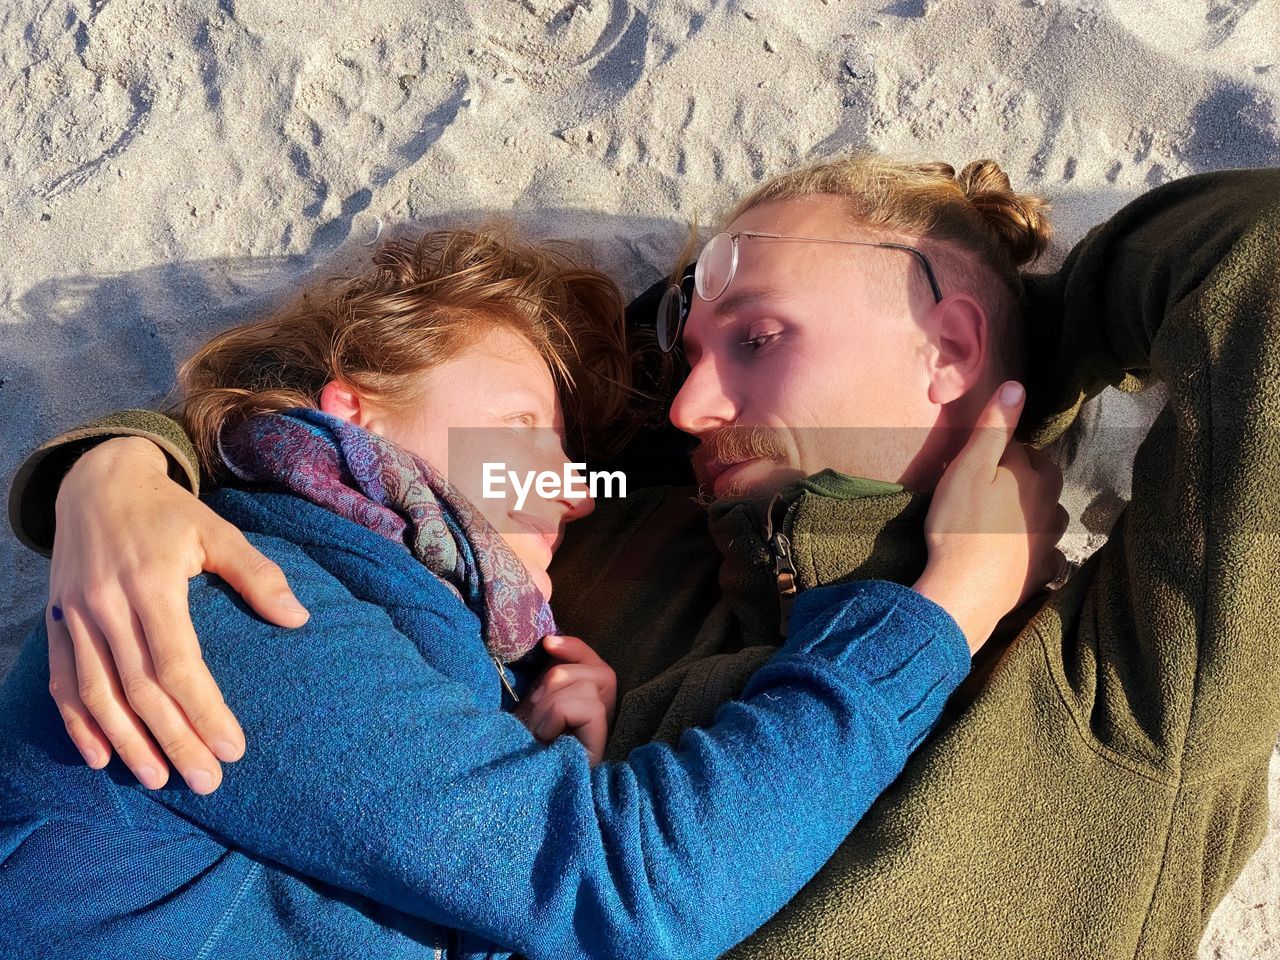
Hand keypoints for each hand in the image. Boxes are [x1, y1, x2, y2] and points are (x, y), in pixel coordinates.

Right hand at [47, 436, 310, 792]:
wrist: (96, 482)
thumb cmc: (168, 513)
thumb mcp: (217, 531)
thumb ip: (257, 574)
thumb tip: (298, 619)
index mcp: (151, 583)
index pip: (177, 664)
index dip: (204, 711)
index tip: (233, 748)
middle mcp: (107, 605)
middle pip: (139, 690)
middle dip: (174, 740)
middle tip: (206, 780)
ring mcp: (74, 617)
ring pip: (97, 694)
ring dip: (127, 743)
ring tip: (159, 778)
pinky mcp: (55, 623)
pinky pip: (62, 682)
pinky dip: (79, 724)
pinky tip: (103, 757)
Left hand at [516, 635, 616, 765]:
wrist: (511, 782)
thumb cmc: (519, 742)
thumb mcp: (533, 701)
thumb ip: (548, 677)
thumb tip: (550, 641)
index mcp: (587, 702)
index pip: (595, 663)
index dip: (575, 648)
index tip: (547, 643)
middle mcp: (602, 717)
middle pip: (598, 671)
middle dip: (556, 679)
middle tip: (534, 706)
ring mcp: (602, 733)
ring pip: (587, 687)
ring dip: (551, 703)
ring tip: (537, 727)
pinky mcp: (599, 747)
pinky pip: (588, 707)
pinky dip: (559, 714)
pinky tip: (546, 735)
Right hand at [914, 382, 1067, 653]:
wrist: (965, 591)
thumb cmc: (960, 526)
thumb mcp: (968, 467)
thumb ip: (994, 428)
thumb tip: (1017, 386)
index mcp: (1032, 476)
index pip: (1022, 449)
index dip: (1000, 451)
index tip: (978, 458)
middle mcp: (1048, 505)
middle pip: (1044, 479)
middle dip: (1026, 476)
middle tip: (993, 483)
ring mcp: (1048, 541)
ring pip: (1051, 516)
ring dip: (1036, 512)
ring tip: (1008, 516)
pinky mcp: (1040, 572)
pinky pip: (1050, 556)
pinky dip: (1040, 552)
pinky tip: (1023, 554)